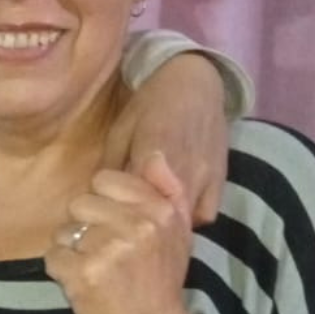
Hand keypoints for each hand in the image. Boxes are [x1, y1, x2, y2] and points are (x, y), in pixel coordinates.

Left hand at [45, 153, 209, 313]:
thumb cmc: (160, 281)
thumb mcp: (178, 232)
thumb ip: (167, 191)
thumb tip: (152, 154)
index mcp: (159, 210)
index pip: (106, 179)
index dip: (104, 202)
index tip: (117, 227)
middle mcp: (136, 225)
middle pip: (80, 201)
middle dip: (86, 226)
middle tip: (106, 254)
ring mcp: (108, 250)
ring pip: (64, 229)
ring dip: (73, 250)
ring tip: (96, 270)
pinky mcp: (83, 274)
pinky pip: (53, 256)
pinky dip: (62, 272)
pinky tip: (84, 285)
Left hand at [104, 53, 227, 226]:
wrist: (195, 82)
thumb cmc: (150, 103)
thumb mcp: (120, 131)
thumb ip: (110, 167)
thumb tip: (94, 202)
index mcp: (153, 156)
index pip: (133, 203)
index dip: (117, 217)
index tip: (104, 222)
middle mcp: (183, 172)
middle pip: (159, 218)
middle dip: (141, 228)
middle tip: (124, 231)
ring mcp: (205, 179)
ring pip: (182, 221)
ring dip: (164, 228)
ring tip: (147, 228)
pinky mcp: (220, 182)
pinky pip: (203, 216)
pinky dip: (188, 221)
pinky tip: (174, 215)